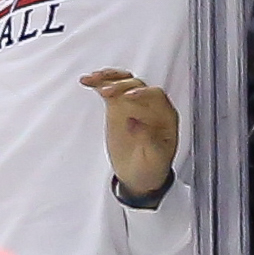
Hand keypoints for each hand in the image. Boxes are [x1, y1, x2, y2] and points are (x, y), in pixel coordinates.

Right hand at [83, 67, 179, 197]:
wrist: (140, 176)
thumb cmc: (152, 167)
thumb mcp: (155, 158)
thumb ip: (150, 140)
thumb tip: (137, 122)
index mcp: (165, 116)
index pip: (155, 95)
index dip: (142, 93)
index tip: (128, 97)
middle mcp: (150, 106)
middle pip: (137, 86)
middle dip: (121, 86)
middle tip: (107, 92)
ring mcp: (133, 104)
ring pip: (123, 82)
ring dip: (109, 78)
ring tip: (94, 79)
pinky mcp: (118, 106)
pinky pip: (109, 89)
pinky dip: (98, 83)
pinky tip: (88, 81)